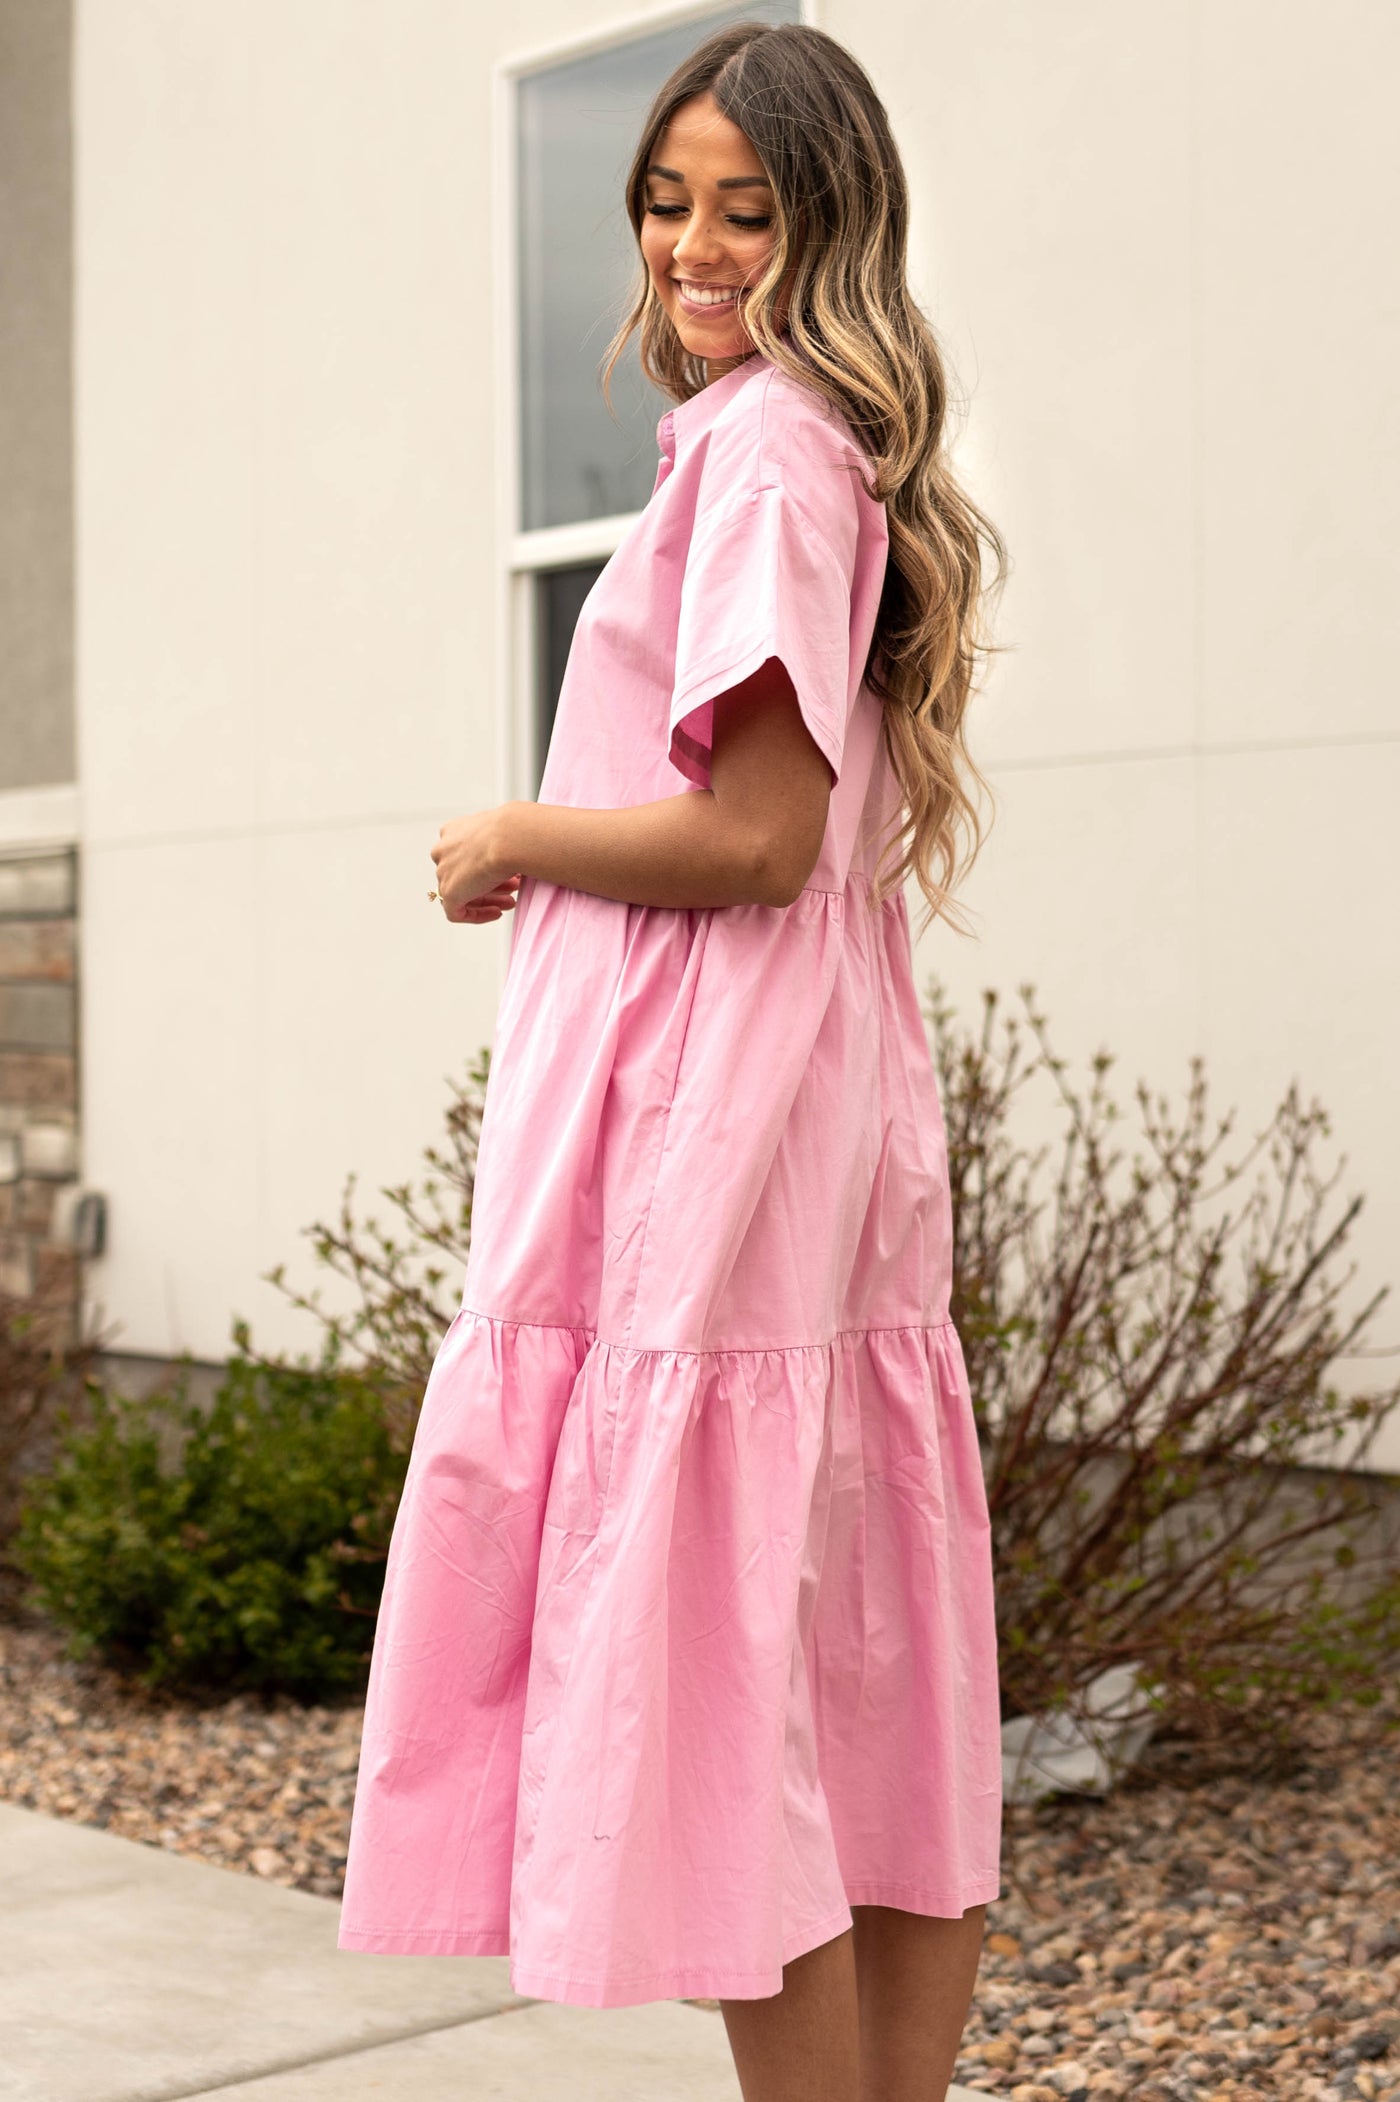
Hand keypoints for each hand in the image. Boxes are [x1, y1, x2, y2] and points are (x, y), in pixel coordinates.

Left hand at [430, 808, 522, 922]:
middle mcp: (443, 851)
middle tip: (510, 889)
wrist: (509, 839)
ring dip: (487, 899)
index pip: (462, 855)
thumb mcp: (502, 832)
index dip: (485, 867)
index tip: (502, 874)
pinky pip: (456, 912)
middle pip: (462, 875)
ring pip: (461, 893)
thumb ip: (497, 843)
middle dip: (489, 884)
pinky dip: (477, 915)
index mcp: (452, 832)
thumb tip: (511, 853)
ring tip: (509, 902)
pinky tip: (496, 912)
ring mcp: (443, 872)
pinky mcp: (448, 892)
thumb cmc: (511, 832)